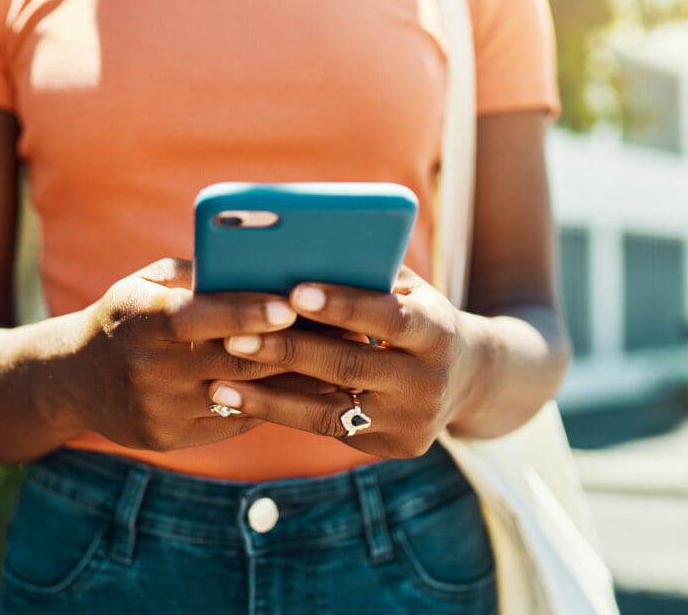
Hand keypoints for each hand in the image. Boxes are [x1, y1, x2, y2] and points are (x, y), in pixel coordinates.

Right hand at [59, 258, 340, 451]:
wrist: (73, 379)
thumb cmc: (125, 316)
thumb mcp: (145, 283)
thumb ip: (195, 275)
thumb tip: (258, 261)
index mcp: (141, 320)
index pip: (197, 317)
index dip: (244, 311)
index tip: (291, 303)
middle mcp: (148, 369)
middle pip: (231, 359)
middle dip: (292, 346)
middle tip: (347, 330)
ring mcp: (159, 410)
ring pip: (242, 396)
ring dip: (297, 380)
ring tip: (345, 360)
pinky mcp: (170, 438)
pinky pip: (234, 421)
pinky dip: (274, 403)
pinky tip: (311, 389)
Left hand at [206, 266, 479, 458]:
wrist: (469, 379)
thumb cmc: (416, 315)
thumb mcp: (408, 290)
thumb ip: (368, 272)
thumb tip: (304, 242)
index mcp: (435, 331)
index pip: (386, 317)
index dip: (342, 305)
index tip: (294, 292)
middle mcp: (426, 382)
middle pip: (349, 366)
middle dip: (288, 351)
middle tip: (233, 336)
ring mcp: (408, 421)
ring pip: (330, 411)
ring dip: (269, 397)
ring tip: (218, 383)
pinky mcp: (389, 446)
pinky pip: (326, 428)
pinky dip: (280, 413)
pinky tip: (238, 401)